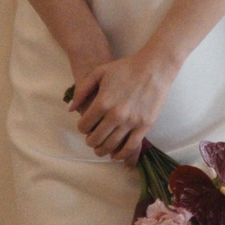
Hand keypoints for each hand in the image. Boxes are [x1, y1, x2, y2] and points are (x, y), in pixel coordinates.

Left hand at [70, 40, 178, 160]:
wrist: (154, 68)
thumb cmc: (126, 68)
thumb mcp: (99, 72)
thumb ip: (82, 91)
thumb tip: (70, 110)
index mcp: (102, 102)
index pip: (84, 126)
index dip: (82, 128)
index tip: (86, 126)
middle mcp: (115, 115)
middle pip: (95, 139)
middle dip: (91, 141)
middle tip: (92, 139)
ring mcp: (131, 122)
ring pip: (111, 146)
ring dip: (102, 150)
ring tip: (101, 148)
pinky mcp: (144, 126)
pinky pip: (130, 147)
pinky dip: (121, 155)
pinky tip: (116, 156)